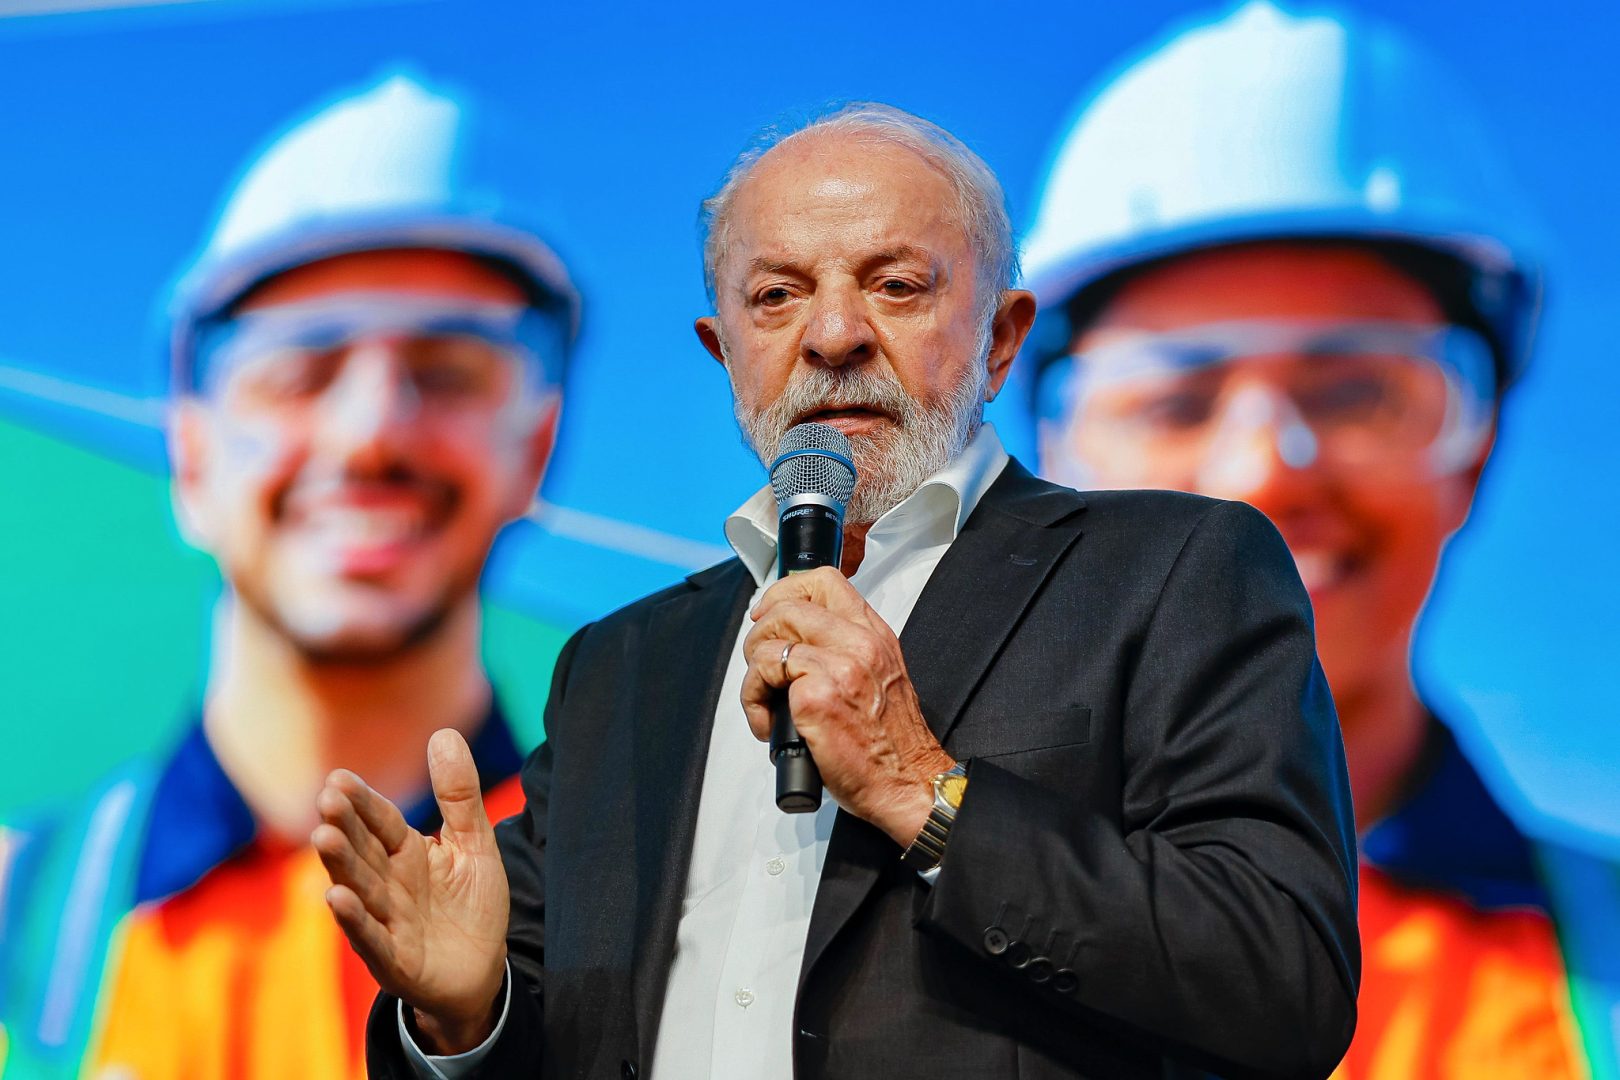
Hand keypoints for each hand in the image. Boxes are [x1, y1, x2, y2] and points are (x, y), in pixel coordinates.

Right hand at [312, 729, 508, 1053]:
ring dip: (341, 866)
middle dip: (344, 827)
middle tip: (327, 800)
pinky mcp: (393, 960)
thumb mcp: (474, 843)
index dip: (362, 802)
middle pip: (363, 851)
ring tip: (324, 838)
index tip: (339, 778)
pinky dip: (354, 920)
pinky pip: (371, 938)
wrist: (481, 971)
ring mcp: (387, 922)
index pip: (380, 821)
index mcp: (406, 852)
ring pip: (360, 889)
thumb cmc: (471, 904)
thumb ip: (459, 794)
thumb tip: (444, 733)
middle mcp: (388, 884)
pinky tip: (335, 898)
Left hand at [741, 566, 953, 844]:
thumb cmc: (892, 742)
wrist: (907, 782)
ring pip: (769, 639)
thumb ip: (847, 649)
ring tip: (765, 700)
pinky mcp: (815, 696)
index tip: (769, 614)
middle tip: (762, 668)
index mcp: (874, 635)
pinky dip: (753, 701)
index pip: (824, 581)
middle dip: (760, 635)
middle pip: (788, 606)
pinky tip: (769, 724)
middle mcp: (859, 644)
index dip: (785, 591)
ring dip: (754, 671)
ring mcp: (838, 667)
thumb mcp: (881, 676)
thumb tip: (798, 639)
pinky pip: (762, 678)